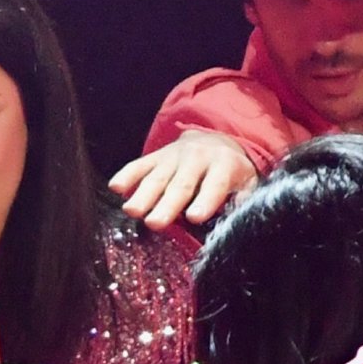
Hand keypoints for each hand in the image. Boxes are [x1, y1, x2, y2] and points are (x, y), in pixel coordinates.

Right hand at [108, 133, 259, 230]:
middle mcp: (196, 158)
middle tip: (155, 222)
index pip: (214, 185)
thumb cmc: (231, 171)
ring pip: (157, 176)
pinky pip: (139, 165)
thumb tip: (239, 218)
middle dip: (167, 204)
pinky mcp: (155, 157)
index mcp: (223, 165)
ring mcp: (173, 157)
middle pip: (181, 184)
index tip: (194, 218)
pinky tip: (116, 188)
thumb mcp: (246, 182)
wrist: (213, 140)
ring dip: (143, 194)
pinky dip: (127, 175)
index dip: (204, 201)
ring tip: (132, 211)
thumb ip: (244, 199)